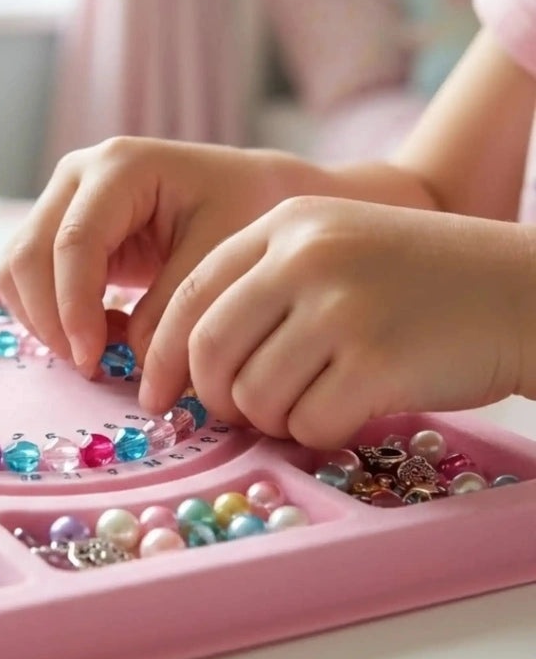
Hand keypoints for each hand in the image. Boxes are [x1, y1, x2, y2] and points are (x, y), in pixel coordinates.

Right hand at [0, 137, 297, 370]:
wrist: (247, 191)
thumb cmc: (241, 212)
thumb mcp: (217, 257)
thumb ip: (171, 308)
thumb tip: (132, 362)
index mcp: (119, 167)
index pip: (73, 242)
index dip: (73, 307)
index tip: (91, 358)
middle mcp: (77, 174)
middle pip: (29, 255)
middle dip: (51, 320)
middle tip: (91, 366)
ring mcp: (61, 198)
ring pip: (16, 269)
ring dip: (45, 320)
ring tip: (101, 347)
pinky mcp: (57, 227)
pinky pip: (26, 278)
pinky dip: (49, 314)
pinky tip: (97, 330)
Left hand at [141, 195, 535, 447]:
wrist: (524, 291)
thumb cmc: (422, 282)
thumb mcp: (335, 251)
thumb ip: (262, 289)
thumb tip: (190, 366)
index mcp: (286, 226)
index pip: (190, 295)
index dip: (163, 353)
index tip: (158, 394)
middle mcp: (305, 257)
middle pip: (209, 350)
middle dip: (212, 397)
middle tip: (237, 413)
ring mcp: (341, 306)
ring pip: (253, 394)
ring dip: (272, 418)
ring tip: (312, 402)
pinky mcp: (376, 359)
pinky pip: (307, 423)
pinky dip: (317, 433)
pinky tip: (348, 412)